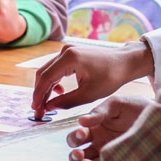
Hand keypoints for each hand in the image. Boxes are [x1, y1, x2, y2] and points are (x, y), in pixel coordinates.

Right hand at [31, 40, 152, 118]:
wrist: (124, 62)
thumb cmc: (111, 77)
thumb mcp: (89, 94)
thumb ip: (66, 101)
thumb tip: (49, 108)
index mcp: (69, 58)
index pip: (46, 78)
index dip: (39, 96)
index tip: (36, 110)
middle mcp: (65, 51)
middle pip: (43, 73)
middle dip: (40, 93)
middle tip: (38, 110)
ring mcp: (67, 50)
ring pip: (48, 71)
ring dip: (46, 88)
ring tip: (46, 104)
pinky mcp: (71, 53)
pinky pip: (56, 68)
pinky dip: (54, 81)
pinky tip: (59, 92)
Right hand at [66, 95, 147, 160]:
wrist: (158, 115)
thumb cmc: (135, 107)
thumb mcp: (116, 104)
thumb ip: (99, 111)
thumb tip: (81, 121)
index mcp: (94, 129)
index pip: (77, 137)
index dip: (75, 137)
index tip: (83, 133)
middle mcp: (99, 144)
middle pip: (79, 155)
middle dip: (74, 156)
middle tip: (79, 154)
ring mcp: (109, 154)